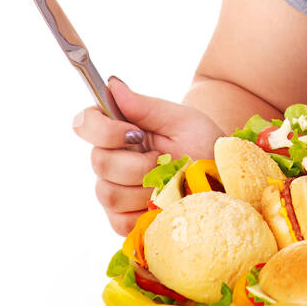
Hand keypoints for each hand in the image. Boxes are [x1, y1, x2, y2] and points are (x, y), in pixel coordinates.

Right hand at [72, 77, 223, 235]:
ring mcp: (112, 191)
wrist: (221, 177)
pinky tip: (166, 202)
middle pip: (100, 163)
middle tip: (168, 160)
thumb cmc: (202, 142)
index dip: (103, 129)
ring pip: (110, 194)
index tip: (134, 132)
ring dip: (148, 188)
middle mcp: (109, 161)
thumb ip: (146, 107)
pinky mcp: (120, 220)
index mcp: (119, 131)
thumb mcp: (182, 121)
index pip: (85, 123)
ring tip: (172, 181)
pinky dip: (148, 212)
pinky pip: (121, 220)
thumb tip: (112, 84)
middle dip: (140, 163)